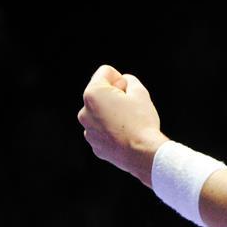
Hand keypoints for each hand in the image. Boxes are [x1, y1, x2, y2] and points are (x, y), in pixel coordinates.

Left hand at [77, 64, 169, 186]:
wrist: (142, 153)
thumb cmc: (141, 121)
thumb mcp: (140, 91)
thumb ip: (129, 80)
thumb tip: (123, 84)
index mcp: (93, 94)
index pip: (106, 72)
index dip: (121, 79)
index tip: (128, 92)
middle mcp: (84, 111)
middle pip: (102, 93)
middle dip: (115, 96)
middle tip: (130, 107)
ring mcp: (88, 130)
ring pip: (101, 112)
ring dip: (112, 113)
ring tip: (129, 123)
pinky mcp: (94, 144)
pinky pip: (102, 129)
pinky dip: (111, 129)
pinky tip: (125, 135)